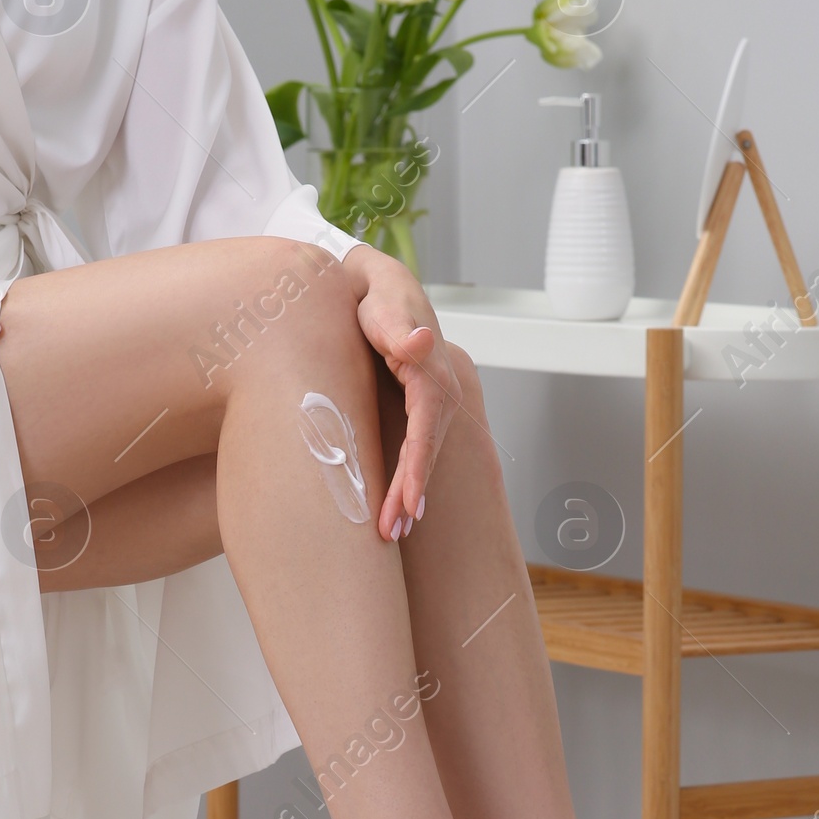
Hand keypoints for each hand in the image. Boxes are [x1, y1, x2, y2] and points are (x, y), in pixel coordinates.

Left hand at [341, 246, 462, 539]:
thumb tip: (419, 342)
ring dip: (409, 496)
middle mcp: (439, 395)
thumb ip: (400, 328)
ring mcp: (432, 405)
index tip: (408, 504)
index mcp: (430, 376)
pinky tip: (400, 507)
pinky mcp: (419, 409)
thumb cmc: (378, 297)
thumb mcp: (384, 307)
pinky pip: (416, 450)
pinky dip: (409, 480)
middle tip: (390, 532)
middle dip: (409, 496)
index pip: (424, 433)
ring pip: (423, 457)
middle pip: (425, 454)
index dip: (416, 471)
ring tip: (393, 532)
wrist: (381, 286)